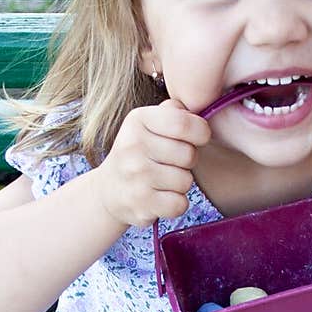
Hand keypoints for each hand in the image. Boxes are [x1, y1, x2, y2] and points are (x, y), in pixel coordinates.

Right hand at [93, 99, 210, 228]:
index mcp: (137, 120)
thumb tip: (194, 107)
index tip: (198, 138)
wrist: (110, 190)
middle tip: (170, 163)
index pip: (184, 123)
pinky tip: (161, 197)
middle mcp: (133, 146)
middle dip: (188, 161)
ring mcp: (136, 177)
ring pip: (186, 181)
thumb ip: (172, 112)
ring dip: (181, 184)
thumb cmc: (139, 153)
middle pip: (189, 155)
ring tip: (163, 180)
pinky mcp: (140, 205)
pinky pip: (180, 204)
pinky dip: (176, 204)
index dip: (201, 132)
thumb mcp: (148, 124)